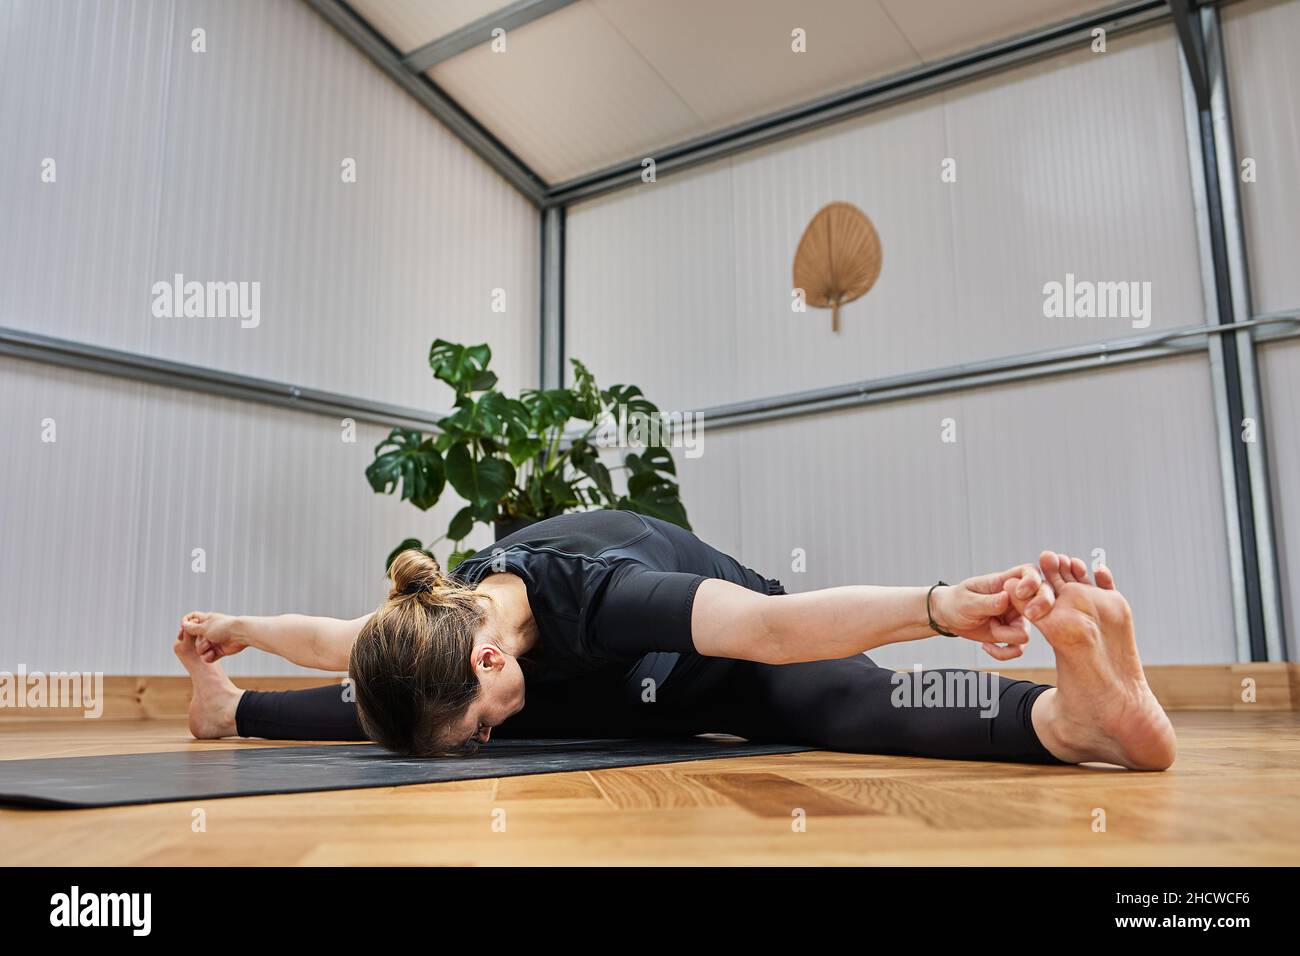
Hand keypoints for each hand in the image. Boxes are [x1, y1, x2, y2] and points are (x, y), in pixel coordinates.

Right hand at [180, 611, 248, 661]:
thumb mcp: (204, 627)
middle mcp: (209, 631)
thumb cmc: (223, 628)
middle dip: (198, 642)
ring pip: (200, 650)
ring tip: (211, 645)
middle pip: (194, 639)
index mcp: (206, 620)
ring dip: (203, 649)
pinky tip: (214, 653)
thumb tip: (183, 624)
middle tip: (206, 639)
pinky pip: (207, 657)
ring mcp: (213, 641)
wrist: (240, 634)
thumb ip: (192, 628)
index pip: (191, 619)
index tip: (182, 634)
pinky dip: (209, 657)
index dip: (185, 626)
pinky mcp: (218, 651)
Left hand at [931, 564, 1053, 660]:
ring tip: (990, 628)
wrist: (948, 616)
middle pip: (1044, 599)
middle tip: (1028, 615)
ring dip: (1007, 636)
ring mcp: (1016, 618)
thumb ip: (988, 601)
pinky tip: (987, 647)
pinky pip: (1018, 649)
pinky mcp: (1011, 635)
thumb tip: (1007, 598)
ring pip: (1028, 632)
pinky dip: (1003, 652)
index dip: (1032, 581)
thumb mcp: (967, 601)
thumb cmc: (956, 601)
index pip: (1029, 573)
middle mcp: (1016, 600)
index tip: (1020, 593)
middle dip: (1040, 608)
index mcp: (1005, 583)